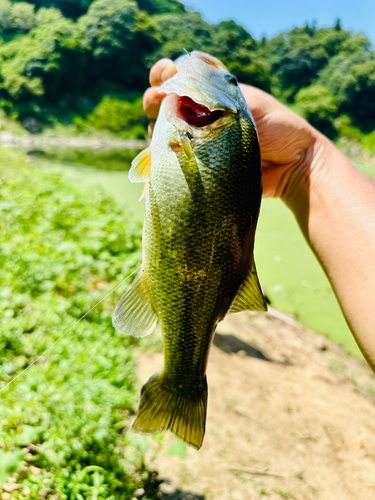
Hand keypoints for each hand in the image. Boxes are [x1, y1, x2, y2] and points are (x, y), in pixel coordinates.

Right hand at [143, 58, 319, 198]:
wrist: (292, 166)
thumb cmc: (276, 127)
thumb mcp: (246, 101)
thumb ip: (215, 92)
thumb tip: (178, 83)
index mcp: (215, 94)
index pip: (181, 78)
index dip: (166, 73)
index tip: (165, 74)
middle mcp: (203, 116)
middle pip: (166, 104)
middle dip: (155, 98)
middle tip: (158, 99)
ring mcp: (199, 142)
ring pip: (165, 130)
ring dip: (158, 125)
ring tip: (161, 126)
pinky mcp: (200, 166)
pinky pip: (175, 159)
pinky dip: (163, 154)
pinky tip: (161, 149)